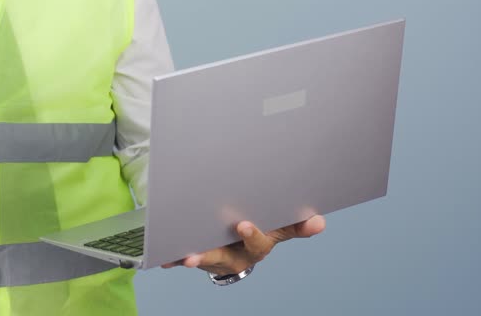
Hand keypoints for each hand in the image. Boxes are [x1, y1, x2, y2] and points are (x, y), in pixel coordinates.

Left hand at [161, 215, 325, 275]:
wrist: (238, 244)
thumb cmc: (259, 231)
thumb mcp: (278, 227)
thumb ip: (295, 225)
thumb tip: (319, 222)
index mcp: (256, 248)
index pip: (257, 245)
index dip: (251, 236)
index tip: (244, 224)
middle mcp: (233, 256)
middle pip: (221, 258)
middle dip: (207, 256)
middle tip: (194, 255)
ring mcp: (213, 257)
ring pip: (199, 259)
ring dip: (186, 257)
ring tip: (174, 256)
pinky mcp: (196, 254)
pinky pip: (181, 256)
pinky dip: (171, 255)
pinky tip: (160, 255)